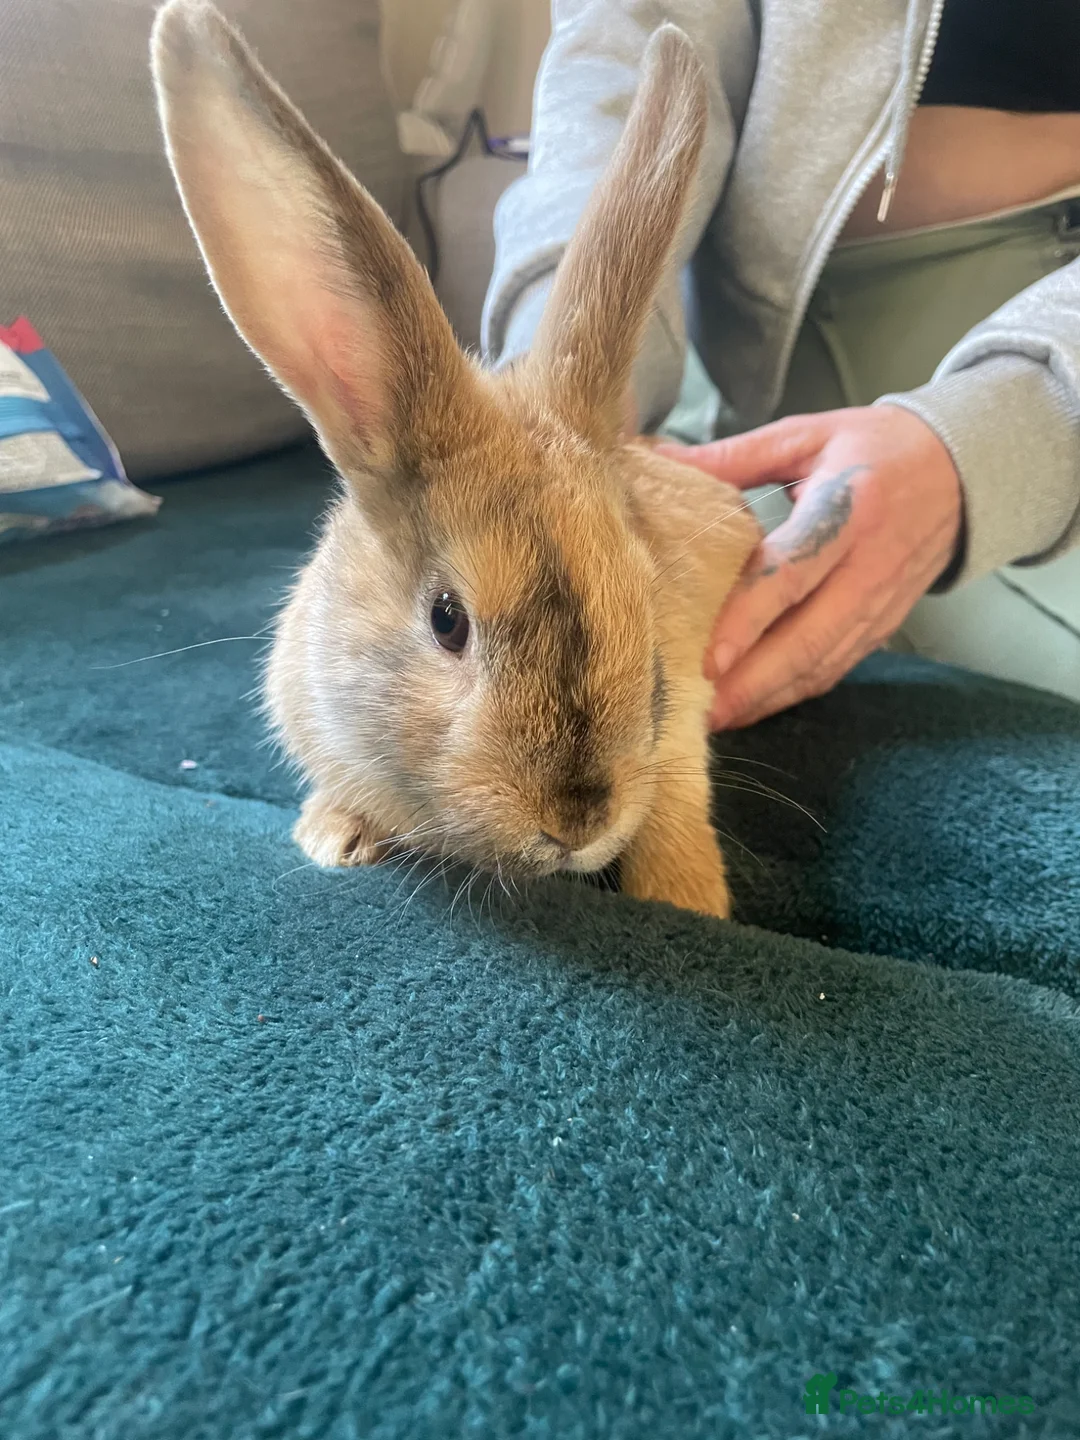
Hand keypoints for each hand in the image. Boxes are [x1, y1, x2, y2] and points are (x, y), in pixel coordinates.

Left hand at [657, 405, 962, 729]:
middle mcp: (868, 566)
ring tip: (709, 721)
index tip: (708, 657)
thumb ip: (732, 456)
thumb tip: (659, 459)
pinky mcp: (882, 627)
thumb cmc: (874, 449)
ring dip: (764, 698)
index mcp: (849, 509)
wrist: (961, 471)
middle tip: (693, 709)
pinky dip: (788, 695)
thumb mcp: (806, 437)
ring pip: (820, 665)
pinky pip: (833, 670)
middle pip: (807, 638)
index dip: (750, 618)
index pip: (794, 572)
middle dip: (749, 682)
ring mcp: (879, 604)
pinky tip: (747, 707)